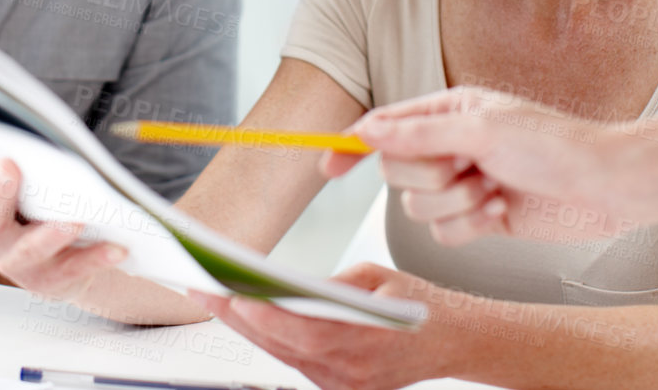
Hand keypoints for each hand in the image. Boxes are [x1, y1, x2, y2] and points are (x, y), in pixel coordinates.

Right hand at [0, 130, 127, 299]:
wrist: (67, 263)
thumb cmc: (42, 202)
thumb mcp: (27, 174)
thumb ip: (24, 148)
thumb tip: (31, 110)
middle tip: (9, 166)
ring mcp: (13, 260)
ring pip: (26, 251)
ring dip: (49, 234)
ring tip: (75, 220)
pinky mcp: (46, 280)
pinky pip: (71, 270)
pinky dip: (94, 258)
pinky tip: (116, 248)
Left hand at [189, 264, 480, 389]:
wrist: (455, 342)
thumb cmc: (420, 304)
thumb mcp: (377, 278)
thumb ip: (331, 284)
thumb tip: (285, 283)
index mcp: (369, 340)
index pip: (307, 332)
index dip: (269, 317)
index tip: (235, 297)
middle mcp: (353, 371)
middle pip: (284, 345)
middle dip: (238, 316)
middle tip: (201, 288)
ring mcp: (345, 385)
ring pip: (283, 355)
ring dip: (246, 327)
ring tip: (212, 297)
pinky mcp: (340, 389)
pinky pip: (295, 363)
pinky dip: (269, 339)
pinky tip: (245, 317)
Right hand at [320, 87, 657, 246]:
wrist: (603, 188)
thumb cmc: (554, 146)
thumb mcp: (481, 129)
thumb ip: (419, 131)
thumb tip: (368, 129)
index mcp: (448, 111)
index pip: (385, 126)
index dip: (353, 145)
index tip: (328, 166)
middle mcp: (451, 145)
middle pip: (397, 171)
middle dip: (428, 178)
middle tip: (466, 168)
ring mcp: (463, 183)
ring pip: (417, 206)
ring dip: (455, 204)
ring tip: (493, 191)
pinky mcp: (478, 218)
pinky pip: (444, 233)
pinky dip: (470, 226)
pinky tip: (501, 213)